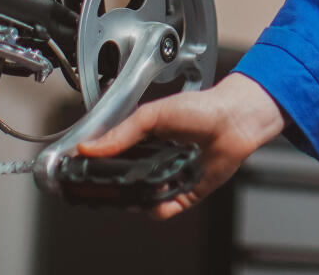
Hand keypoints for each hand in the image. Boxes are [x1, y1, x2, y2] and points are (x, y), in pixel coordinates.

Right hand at [75, 72, 285, 219]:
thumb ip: (122, 132)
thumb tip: (90, 147)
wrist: (234, 119)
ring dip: (139, 196)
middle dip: (116, 186)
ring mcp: (169, 178)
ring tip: (143, 183)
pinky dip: (159, 206)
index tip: (83, 170)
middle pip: (125, 183)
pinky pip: (164, 209)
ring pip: (142, 199)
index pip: (112, 158)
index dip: (98, 166)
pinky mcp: (185, 193)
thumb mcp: (153, 114)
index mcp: (143, 141)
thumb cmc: (201, 108)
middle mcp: (154, 161)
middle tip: (109, 184)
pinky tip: (160, 195)